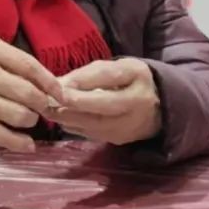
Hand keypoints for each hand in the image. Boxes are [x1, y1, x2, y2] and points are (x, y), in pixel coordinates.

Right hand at [0, 36, 64, 152]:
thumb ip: (11, 59)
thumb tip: (45, 79)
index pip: (29, 66)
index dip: (50, 81)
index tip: (61, 92)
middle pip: (28, 94)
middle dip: (44, 103)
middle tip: (46, 106)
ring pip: (19, 116)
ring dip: (32, 120)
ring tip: (29, 117)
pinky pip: (1, 137)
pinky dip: (20, 143)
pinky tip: (29, 145)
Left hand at [44, 58, 161, 145]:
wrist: (160, 106)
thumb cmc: (130, 81)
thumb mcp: (115, 68)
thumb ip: (88, 74)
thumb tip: (58, 83)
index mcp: (136, 76)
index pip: (108, 76)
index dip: (82, 81)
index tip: (59, 86)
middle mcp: (137, 102)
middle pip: (103, 105)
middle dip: (74, 104)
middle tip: (49, 101)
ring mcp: (130, 124)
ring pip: (95, 124)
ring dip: (68, 118)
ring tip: (48, 110)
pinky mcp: (120, 139)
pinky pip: (93, 133)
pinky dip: (75, 126)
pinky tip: (61, 119)